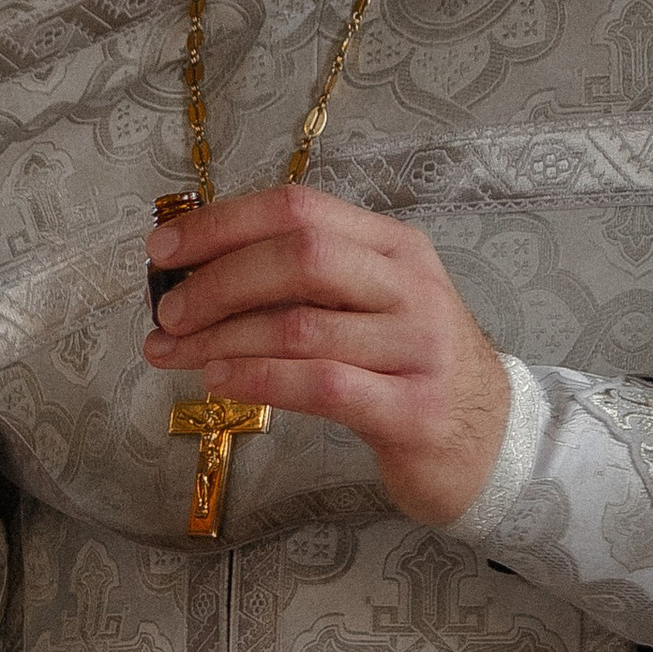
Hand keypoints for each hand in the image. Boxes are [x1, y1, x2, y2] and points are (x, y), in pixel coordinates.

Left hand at [142, 187, 510, 526]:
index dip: (222, 224)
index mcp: (393, 247)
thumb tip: (194, 279)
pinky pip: (322, 385)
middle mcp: (410, 286)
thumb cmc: (407, 370)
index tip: (161, 250)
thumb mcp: (367, 308)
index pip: (300, 209)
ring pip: (300, 326)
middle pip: (301, 257)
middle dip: (219, 281)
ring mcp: (417, 346)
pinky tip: (218, 381)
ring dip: (221, 339)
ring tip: (172, 354)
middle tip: (169, 313)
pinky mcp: (413, 409)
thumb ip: (300, 286)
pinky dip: (259, 379)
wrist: (490, 442)